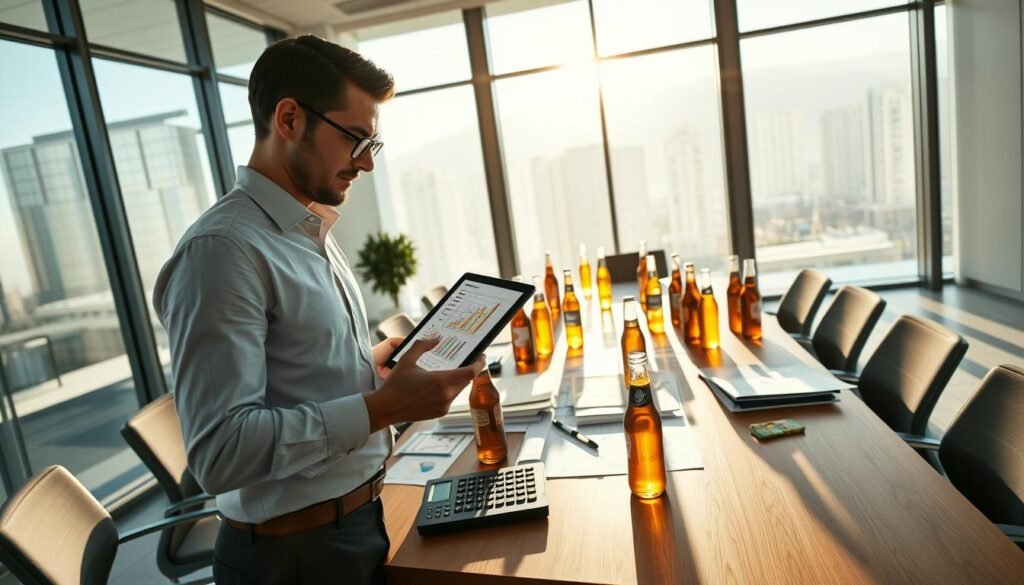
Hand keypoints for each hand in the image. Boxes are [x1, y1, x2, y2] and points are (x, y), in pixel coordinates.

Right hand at [363, 337, 485, 432]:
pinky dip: (450, 390)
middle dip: (468, 370)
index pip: (470, 372)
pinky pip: (451, 399)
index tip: (481, 356)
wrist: (386, 408)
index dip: (479, 364)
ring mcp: (443, 406)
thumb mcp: (407, 359)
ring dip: (458, 380)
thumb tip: (436, 338)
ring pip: (459, 390)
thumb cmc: (395, 385)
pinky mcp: (440, 413)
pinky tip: (440, 384)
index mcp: (440, 381)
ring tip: (452, 371)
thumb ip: (423, 345)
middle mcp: (445, 395)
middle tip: (467, 360)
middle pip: (466, 380)